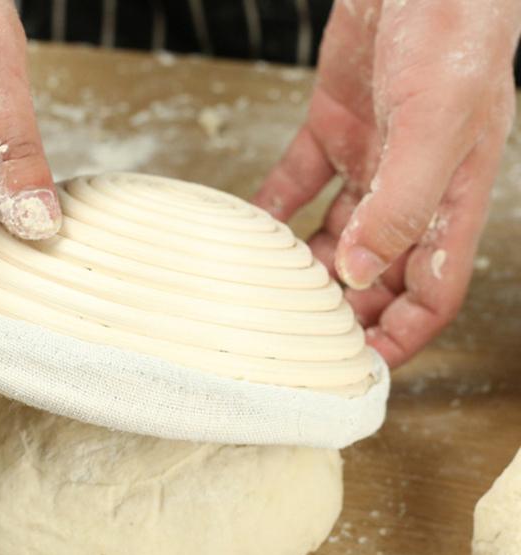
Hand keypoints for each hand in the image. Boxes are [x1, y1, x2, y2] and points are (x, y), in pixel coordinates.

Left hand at [255, 0, 520, 366]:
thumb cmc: (453, 25)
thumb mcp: (434, 123)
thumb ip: (399, 203)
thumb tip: (359, 273)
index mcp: (451, 196)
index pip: (432, 290)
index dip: (401, 336)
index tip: (360, 368)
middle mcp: (411, 186)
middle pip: (379, 274)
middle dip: (347, 313)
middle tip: (302, 342)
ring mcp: (371, 158)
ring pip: (337, 235)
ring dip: (307, 268)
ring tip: (270, 296)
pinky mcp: (333, 127)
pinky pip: (299, 182)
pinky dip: (277, 209)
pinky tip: (253, 233)